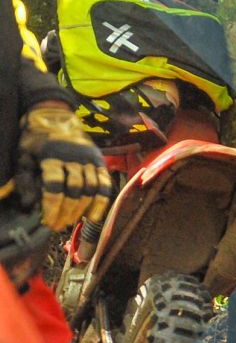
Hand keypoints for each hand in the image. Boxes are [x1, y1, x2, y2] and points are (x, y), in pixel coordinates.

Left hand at [18, 103, 111, 229]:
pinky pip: (104, 184)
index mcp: (52, 156)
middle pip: (74, 190)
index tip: (47, 220)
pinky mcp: (100, 161)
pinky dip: (100, 202)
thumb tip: (27, 204)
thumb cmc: (35, 140)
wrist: (56, 116)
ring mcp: (89, 160)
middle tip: (57, 225)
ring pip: (90, 189)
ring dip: (80, 209)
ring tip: (69, 221)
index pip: (54, 185)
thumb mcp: (23, 156)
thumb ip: (24, 179)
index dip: (52, 205)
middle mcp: (74, 158)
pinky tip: (92, 217)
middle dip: (65, 211)